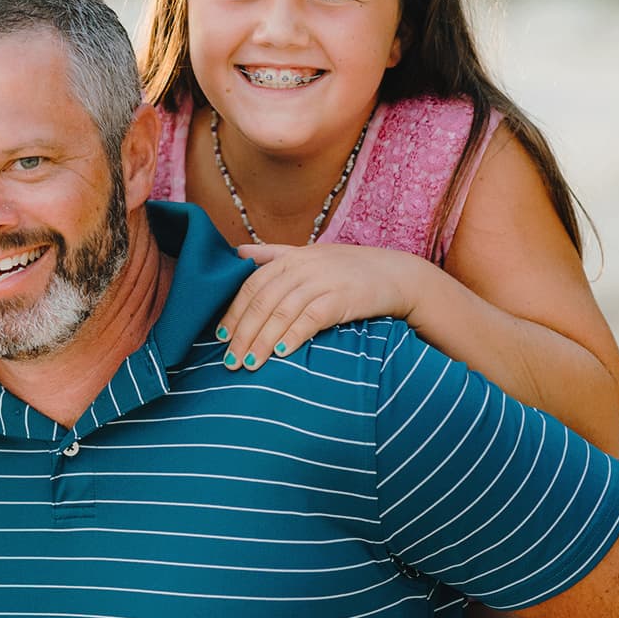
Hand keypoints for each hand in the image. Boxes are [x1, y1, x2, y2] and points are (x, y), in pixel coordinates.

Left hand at [217, 243, 426, 371]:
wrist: (397, 274)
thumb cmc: (348, 269)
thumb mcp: (309, 255)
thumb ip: (273, 254)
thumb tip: (237, 252)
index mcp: (290, 258)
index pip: (251, 286)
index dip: (234, 312)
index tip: (221, 336)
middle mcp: (303, 266)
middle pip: (262, 302)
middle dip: (243, 333)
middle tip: (230, 360)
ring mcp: (323, 281)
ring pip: (282, 312)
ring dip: (262, 341)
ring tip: (249, 364)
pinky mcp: (343, 298)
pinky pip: (311, 318)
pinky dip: (294, 335)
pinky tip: (281, 353)